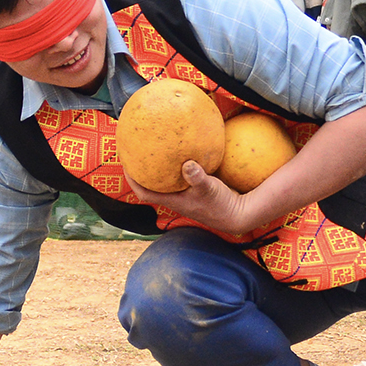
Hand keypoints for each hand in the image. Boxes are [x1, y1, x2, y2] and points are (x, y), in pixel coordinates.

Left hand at [126, 160, 256, 237]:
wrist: (239, 214)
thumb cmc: (221, 205)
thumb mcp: (210, 188)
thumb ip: (197, 177)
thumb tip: (186, 163)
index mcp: (173, 200)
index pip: (144, 193)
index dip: (132, 181)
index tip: (126, 164)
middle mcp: (176, 198)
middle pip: (152, 186)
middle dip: (143, 171)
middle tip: (138, 153)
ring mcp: (187, 195)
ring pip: (167, 182)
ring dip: (160, 169)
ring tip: (157, 150)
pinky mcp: (197, 190)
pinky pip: (182, 177)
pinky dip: (179, 167)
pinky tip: (184, 153)